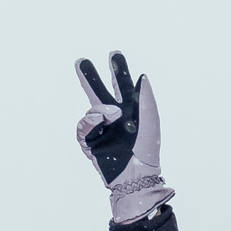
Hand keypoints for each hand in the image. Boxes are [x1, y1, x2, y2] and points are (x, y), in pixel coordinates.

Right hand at [73, 51, 172, 224]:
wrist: (135, 175)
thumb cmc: (146, 149)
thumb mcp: (150, 121)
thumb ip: (145, 97)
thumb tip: (141, 75)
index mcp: (130, 110)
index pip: (122, 86)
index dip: (118, 71)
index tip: (115, 55)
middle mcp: (114, 118)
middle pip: (98, 91)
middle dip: (90, 77)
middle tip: (81, 62)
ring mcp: (101, 129)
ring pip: (90, 108)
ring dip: (99, 107)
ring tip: (112, 113)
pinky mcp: (90, 142)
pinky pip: (83, 126)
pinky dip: (90, 121)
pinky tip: (100, 121)